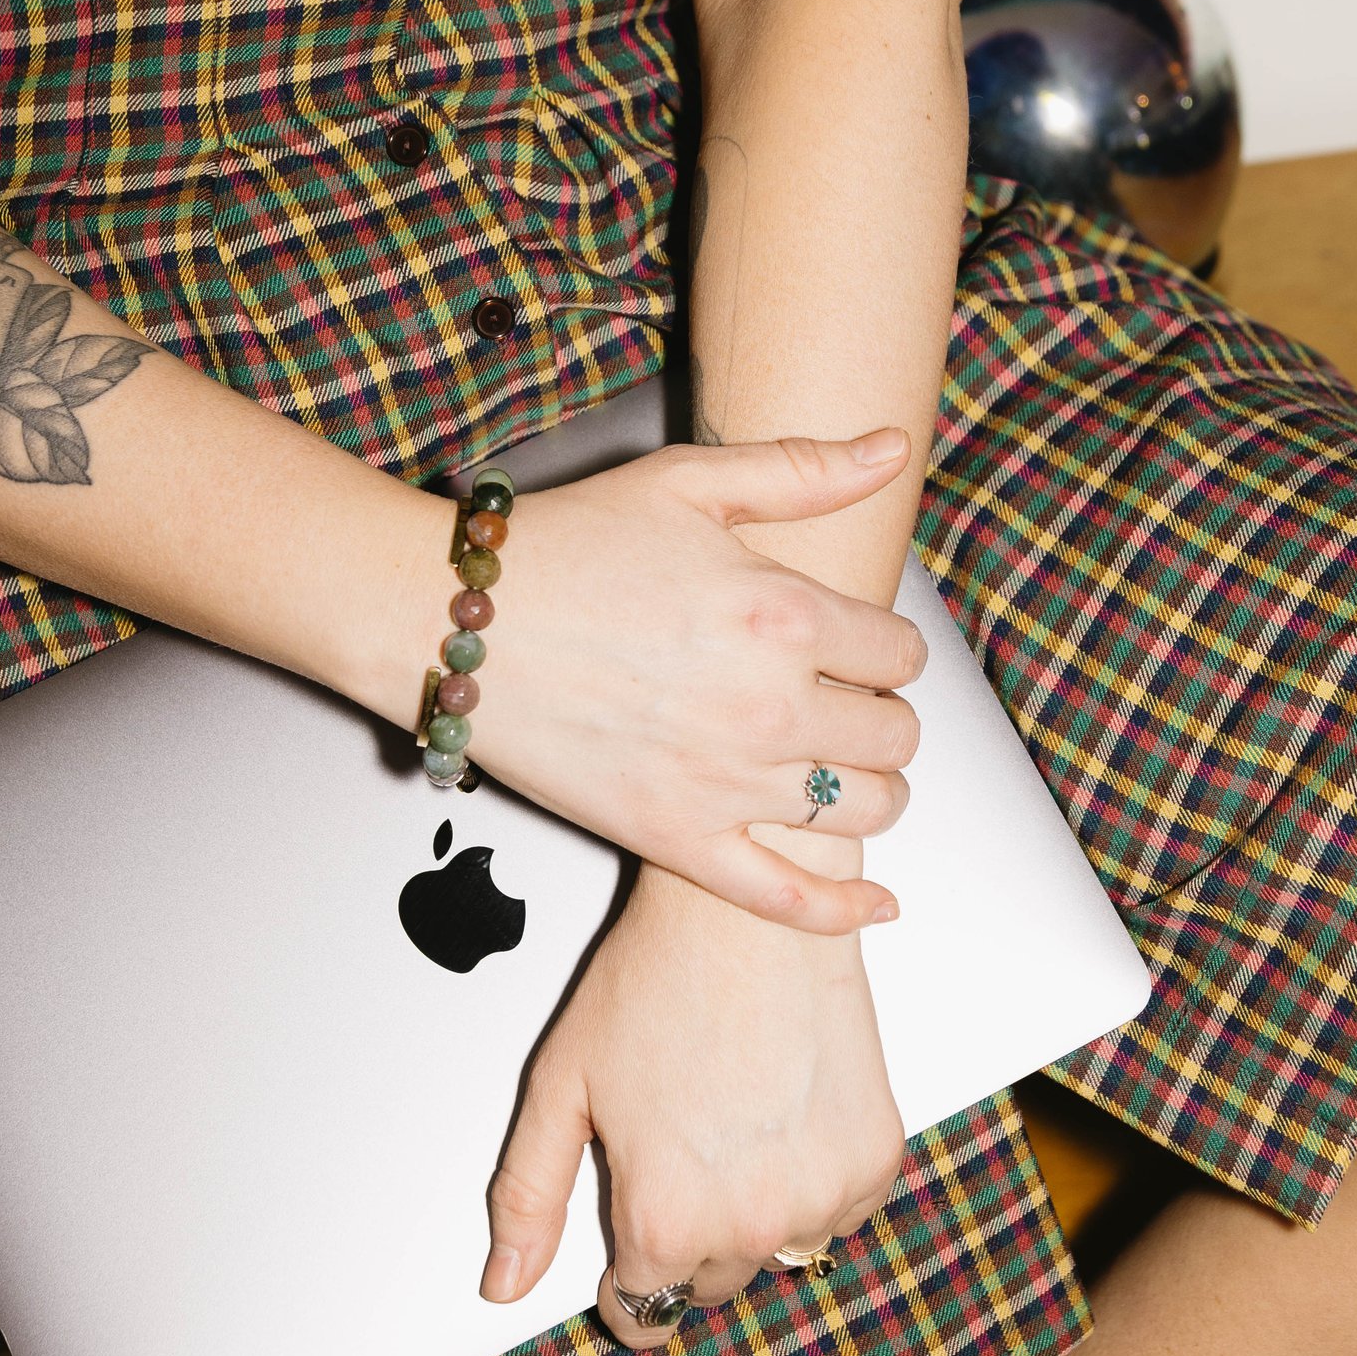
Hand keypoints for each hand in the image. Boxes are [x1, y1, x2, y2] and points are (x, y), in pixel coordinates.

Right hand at [476, 432, 926, 936]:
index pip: (901, 653)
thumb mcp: (687, 482)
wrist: (455, 623)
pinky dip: (841, 908)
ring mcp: (724, 782)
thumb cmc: (563, 548)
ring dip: (871, 792)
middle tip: (851, 705)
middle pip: (894, 736)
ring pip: (861, 810)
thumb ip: (802, 468)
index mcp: (780, 611)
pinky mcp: (676, 838)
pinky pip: (786, 897)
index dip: (889, 650)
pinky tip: (876, 903)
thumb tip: (891, 447)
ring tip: (844, 770)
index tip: (862, 650)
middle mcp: (766, 702)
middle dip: (884, 718)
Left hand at [481, 865, 907, 1343]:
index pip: (642, 1312)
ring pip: (779, 1253)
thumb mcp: (561, 1088)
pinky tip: (783, 1117)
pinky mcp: (875, 1161)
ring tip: (732, 1126)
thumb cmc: (656, 982)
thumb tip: (505, 1284)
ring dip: (756, 1215)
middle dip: (688, 1238)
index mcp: (665, 1219)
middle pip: (711, 1286)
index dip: (624, 1278)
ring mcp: (823, 1196)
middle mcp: (751, 1224)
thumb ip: (529, 1197)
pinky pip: (841, 1214)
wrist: (748, 913)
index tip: (631, 1243)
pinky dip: (815, 1184)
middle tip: (679, 1151)